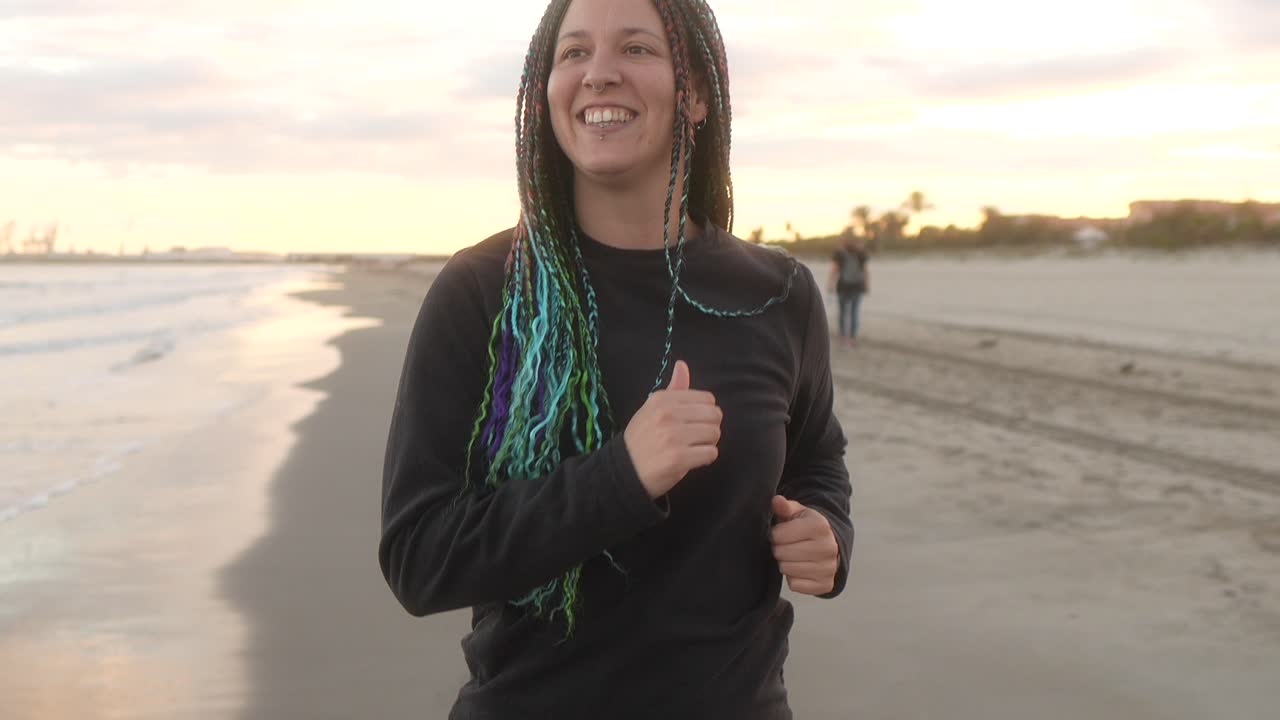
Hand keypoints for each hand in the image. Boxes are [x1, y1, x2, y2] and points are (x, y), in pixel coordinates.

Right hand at [623, 360, 721, 498]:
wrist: (624, 471)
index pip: (707, 399)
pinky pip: (711, 453)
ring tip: (692, 448)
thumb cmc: (642, 439)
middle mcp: (667, 414)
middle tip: (695, 438)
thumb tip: (682, 365)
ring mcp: (672, 436)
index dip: (704, 412)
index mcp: (662, 399)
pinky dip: (705, 458)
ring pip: (714, 434)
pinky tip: (691, 460)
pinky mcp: (678, 458)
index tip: (692, 423)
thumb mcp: (652, 409)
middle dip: (709, 428)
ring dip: (707, 444)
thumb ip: (673, 389)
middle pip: (714, 415)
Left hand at [770, 495, 838, 594]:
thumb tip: (777, 501)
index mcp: (819, 526)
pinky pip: (795, 585)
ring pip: (787, 570)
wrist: (830, 545)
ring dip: (785, 564)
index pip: (777, 536)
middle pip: (781, 553)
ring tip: (793, 556)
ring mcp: (828, 568)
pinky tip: (800, 568)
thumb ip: (784, 507)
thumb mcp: (797, 513)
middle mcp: (828, 547)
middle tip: (787, 546)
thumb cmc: (807, 527)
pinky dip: (793, 579)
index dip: (775, 534)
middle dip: (779, 549)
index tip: (783, 533)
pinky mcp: (825, 585)